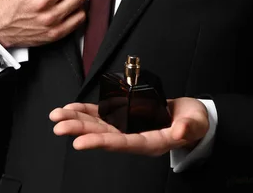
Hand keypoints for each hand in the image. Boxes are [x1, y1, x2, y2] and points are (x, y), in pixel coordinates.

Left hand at [49, 97, 208, 154]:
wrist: (193, 118)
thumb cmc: (194, 122)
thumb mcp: (195, 124)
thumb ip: (188, 128)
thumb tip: (181, 131)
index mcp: (150, 142)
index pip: (122, 143)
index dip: (101, 142)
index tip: (80, 142)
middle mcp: (134, 137)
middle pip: (103, 134)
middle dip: (80, 130)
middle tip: (59, 126)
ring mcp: (128, 126)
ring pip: (98, 124)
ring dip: (77, 120)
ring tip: (57, 117)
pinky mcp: (125, 116)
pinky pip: (102, 114)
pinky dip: (86, 111)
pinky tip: (71, 109)